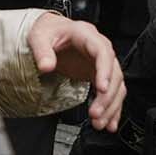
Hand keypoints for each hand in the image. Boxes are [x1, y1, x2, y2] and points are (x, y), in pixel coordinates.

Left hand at [27, 12, 123, 131]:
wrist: (51, 32)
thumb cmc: (48, 31)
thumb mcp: (39, 37)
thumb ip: (42, 51)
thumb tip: (46, 66)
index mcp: (87, 35)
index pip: (103, 53)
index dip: (105, 71)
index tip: (102, 89)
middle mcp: (99, 49)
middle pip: (114, 73)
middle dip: (107, 97)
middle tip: (95, 113)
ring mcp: (101, 63)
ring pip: (116, 86)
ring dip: (110, 106)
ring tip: (99, 123)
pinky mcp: (98, 75)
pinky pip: (111, 93)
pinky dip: (112, 108)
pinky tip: (109, 122)